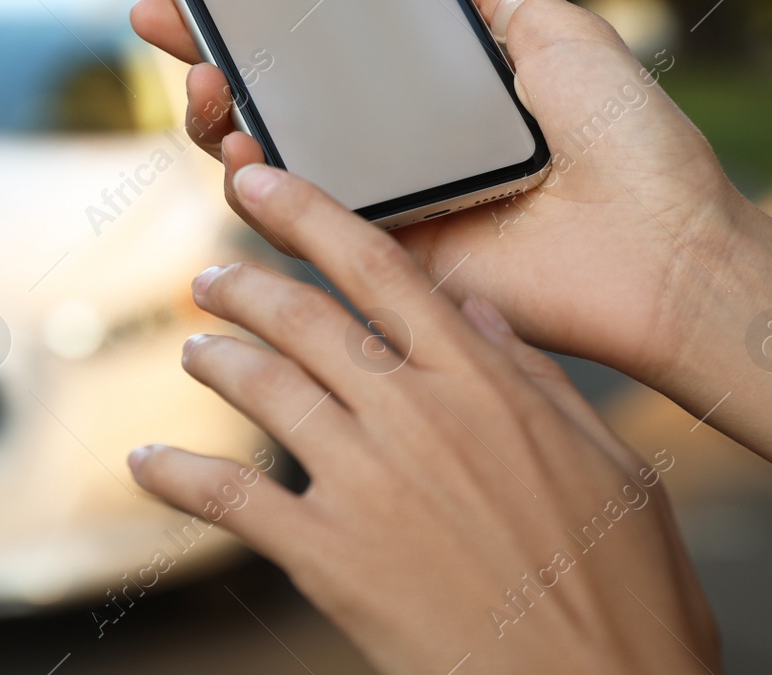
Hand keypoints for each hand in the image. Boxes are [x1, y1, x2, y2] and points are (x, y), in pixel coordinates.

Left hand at [128, 164, 720, 673]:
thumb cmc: (625, 591)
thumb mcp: (614, 464)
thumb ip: (536, 379)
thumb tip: (476, 312)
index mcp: (485, 382)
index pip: (380, 268)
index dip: (308, 213)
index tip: (257, 180)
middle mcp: (415, 416)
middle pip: (305, 319)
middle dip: (246, 285)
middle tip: (212, 275)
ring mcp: (366, 483)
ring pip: (264, 388)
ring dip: (217, 359)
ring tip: (195, 347)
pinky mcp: (330, 557)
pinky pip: (230, 499)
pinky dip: (177, 475)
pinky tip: (146, 461)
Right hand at [130, 0, 745, 386]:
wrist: (661, 247)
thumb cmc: (628, 141)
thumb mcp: (555, 33)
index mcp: (432, 90)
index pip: (325, 42)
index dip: (262, 10)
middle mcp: (396, 143)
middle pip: (277, 95)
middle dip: (209, 53)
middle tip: (165, 18)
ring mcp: (382, 201)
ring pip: (268, 156)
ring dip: (216, 114)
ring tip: (203, 79)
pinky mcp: (381, 256)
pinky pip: (296, 221)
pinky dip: (255, 183)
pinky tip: (241, 145)